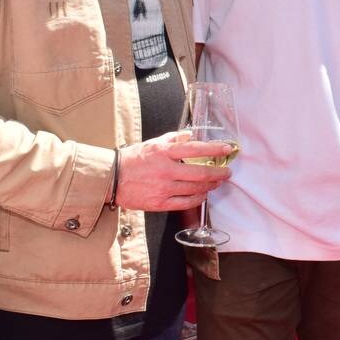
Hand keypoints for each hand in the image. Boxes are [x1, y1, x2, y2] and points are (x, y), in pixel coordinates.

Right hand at [115, 131, 231, 211]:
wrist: (112, 179)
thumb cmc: (132, 160)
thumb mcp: (153, 143)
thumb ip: (173, 139)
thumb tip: (190, 136)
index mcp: (164, 152)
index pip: (195, 149)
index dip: (214, 149)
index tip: (227, 149)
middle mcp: (166, 170)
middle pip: (200, 173)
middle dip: (218, 173)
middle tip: (227, 172)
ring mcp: (163, 188)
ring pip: (195, 189)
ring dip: (210, 186)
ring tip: (217, 183)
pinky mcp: (159, 203)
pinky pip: (185, 203)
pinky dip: (198, 199)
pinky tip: (203, 194)